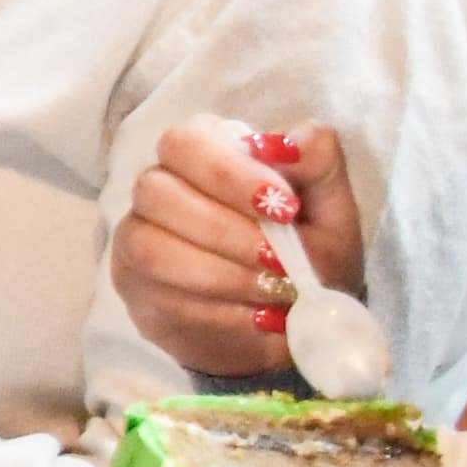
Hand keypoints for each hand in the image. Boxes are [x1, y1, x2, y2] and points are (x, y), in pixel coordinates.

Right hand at [116, 118, 364, 378]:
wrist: (293, 324)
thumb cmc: (309, 257)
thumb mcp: (332, 212)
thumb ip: (318, 166)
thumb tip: (292, 141)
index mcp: (204, 153)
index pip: (187, 142)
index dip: (229, 173)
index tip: (285, 207)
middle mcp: (158, 188)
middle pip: (155, 190)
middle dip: (224, 229)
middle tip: (281, 261)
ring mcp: (136, 238)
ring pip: (149, 246)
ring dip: (220, 274)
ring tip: (274, 292)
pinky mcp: (134, 288)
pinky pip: (159, 296)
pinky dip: (218, 311)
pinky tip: (257, 317)